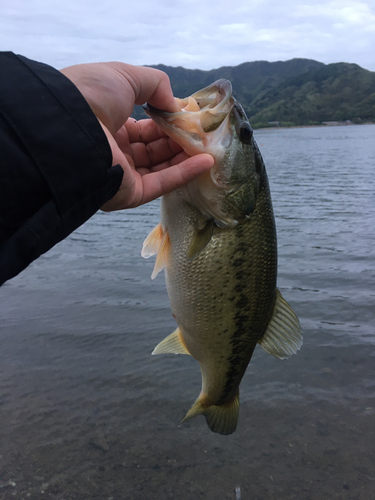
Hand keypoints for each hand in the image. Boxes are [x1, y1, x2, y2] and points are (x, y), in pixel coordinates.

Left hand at [61, 62, 213, 210]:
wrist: (69, 126)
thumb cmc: (92, 95)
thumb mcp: (126, 76)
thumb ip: (156, 85)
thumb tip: (176, 105)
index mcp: (108, 124)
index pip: (144, 128)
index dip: (167, 122)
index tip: (189, 118)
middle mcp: (114, 151)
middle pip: (154, 149)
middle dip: (179, 140)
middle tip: (203, 134)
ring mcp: (121, 174)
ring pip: (161, 167)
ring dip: (186, 157)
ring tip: (209, 147)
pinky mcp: (129, 194)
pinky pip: (162, 183)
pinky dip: (184, 173)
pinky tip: (205, 162)